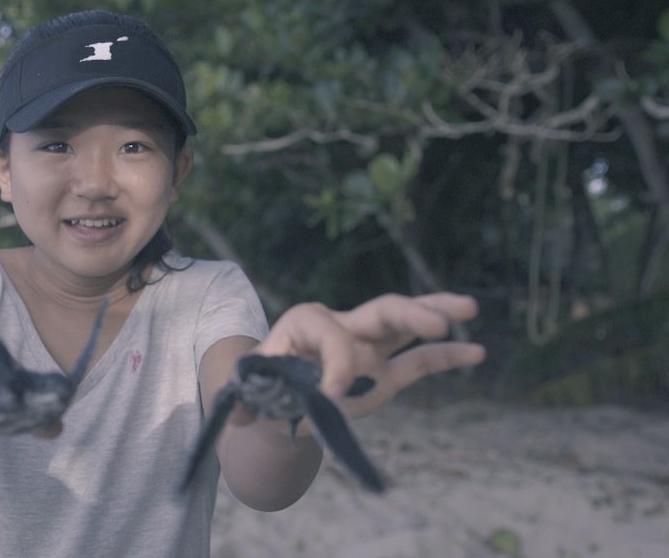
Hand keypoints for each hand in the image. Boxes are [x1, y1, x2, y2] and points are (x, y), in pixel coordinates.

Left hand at [254, 292, 484, 418]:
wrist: (271, 398)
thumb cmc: (259, 387)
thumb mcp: (245, 389)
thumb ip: (241, 398)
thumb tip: (240, 409)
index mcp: (304, 323)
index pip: (331, 333)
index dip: (334, 364)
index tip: (331, 398)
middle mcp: (342, 326)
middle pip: (380, 310)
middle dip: (408, 314)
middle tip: (435, 323)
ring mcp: (367, 347)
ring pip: (405, 325)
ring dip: (435, 314)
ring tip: (470, 308)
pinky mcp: (382, 373)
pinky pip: (418, 363)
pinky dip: (446, 358)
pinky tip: (478, 353)